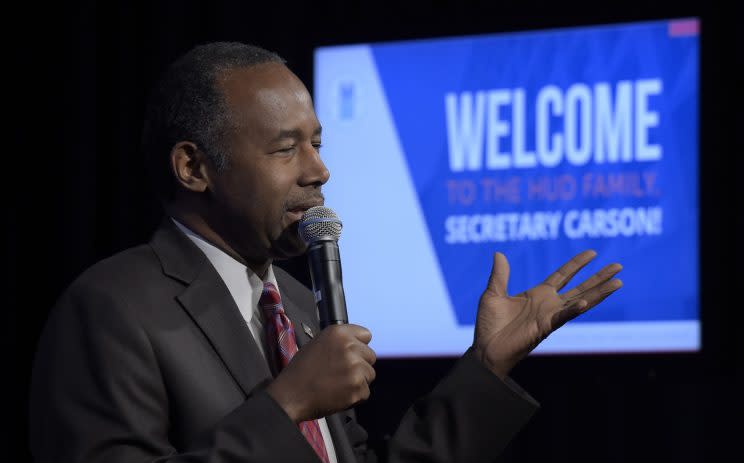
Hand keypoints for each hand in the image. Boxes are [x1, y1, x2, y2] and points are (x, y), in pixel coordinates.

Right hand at [266, 324, 375, 421]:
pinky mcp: (358, 388)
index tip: (351, 353)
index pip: (366, 335)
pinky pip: (365, 392)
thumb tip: (358, 344)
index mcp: (339, 333)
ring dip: (358, 380)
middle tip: (341, 372)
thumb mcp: (318, 343)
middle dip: (360, 364)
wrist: (291, 395)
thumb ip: (340, 342)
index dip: (358, 346)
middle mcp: (350, 348)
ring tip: (337, 383)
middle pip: (370, 356)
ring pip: (369, 374)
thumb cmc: (301, 371)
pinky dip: (355, 396)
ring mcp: (355, 368)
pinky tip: (338, 394)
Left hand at [473, 250, 621, 378]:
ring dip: (599, 292)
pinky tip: (586, 301)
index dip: (577, 264)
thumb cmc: (489, 325)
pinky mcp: (545, 327)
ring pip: (581, 301)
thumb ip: (500, 275)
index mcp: (537, 294)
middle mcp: (548, 304)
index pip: (562, 275)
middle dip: (599, 277)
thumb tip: (499, 253)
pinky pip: (563, 317)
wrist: (486, 349)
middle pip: (580, 287)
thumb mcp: (493, 294)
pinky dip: (574, 309)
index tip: (593, 253)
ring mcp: (550, 316)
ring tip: (618, 282)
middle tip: (619, 266)